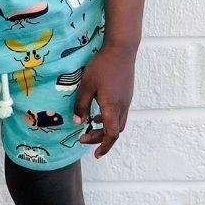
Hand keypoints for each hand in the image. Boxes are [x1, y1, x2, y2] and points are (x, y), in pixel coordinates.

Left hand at [73, 43, 135, 157]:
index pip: (111, 135)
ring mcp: (126, 100)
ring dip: (106, 128)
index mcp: (112, 107)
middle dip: (101, 139)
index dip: (103, 146)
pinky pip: (120, 113)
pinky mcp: (126, 94)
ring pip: (119, 122)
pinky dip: (109, 118)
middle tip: (84, 138)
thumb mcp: (86, 85)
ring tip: (91, 126)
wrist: (122, 50)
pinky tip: (98, 111)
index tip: (96, 154)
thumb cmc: (102, 66)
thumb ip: (81, 104)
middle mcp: (122, 107)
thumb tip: (78, 122)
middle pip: (115, 131)